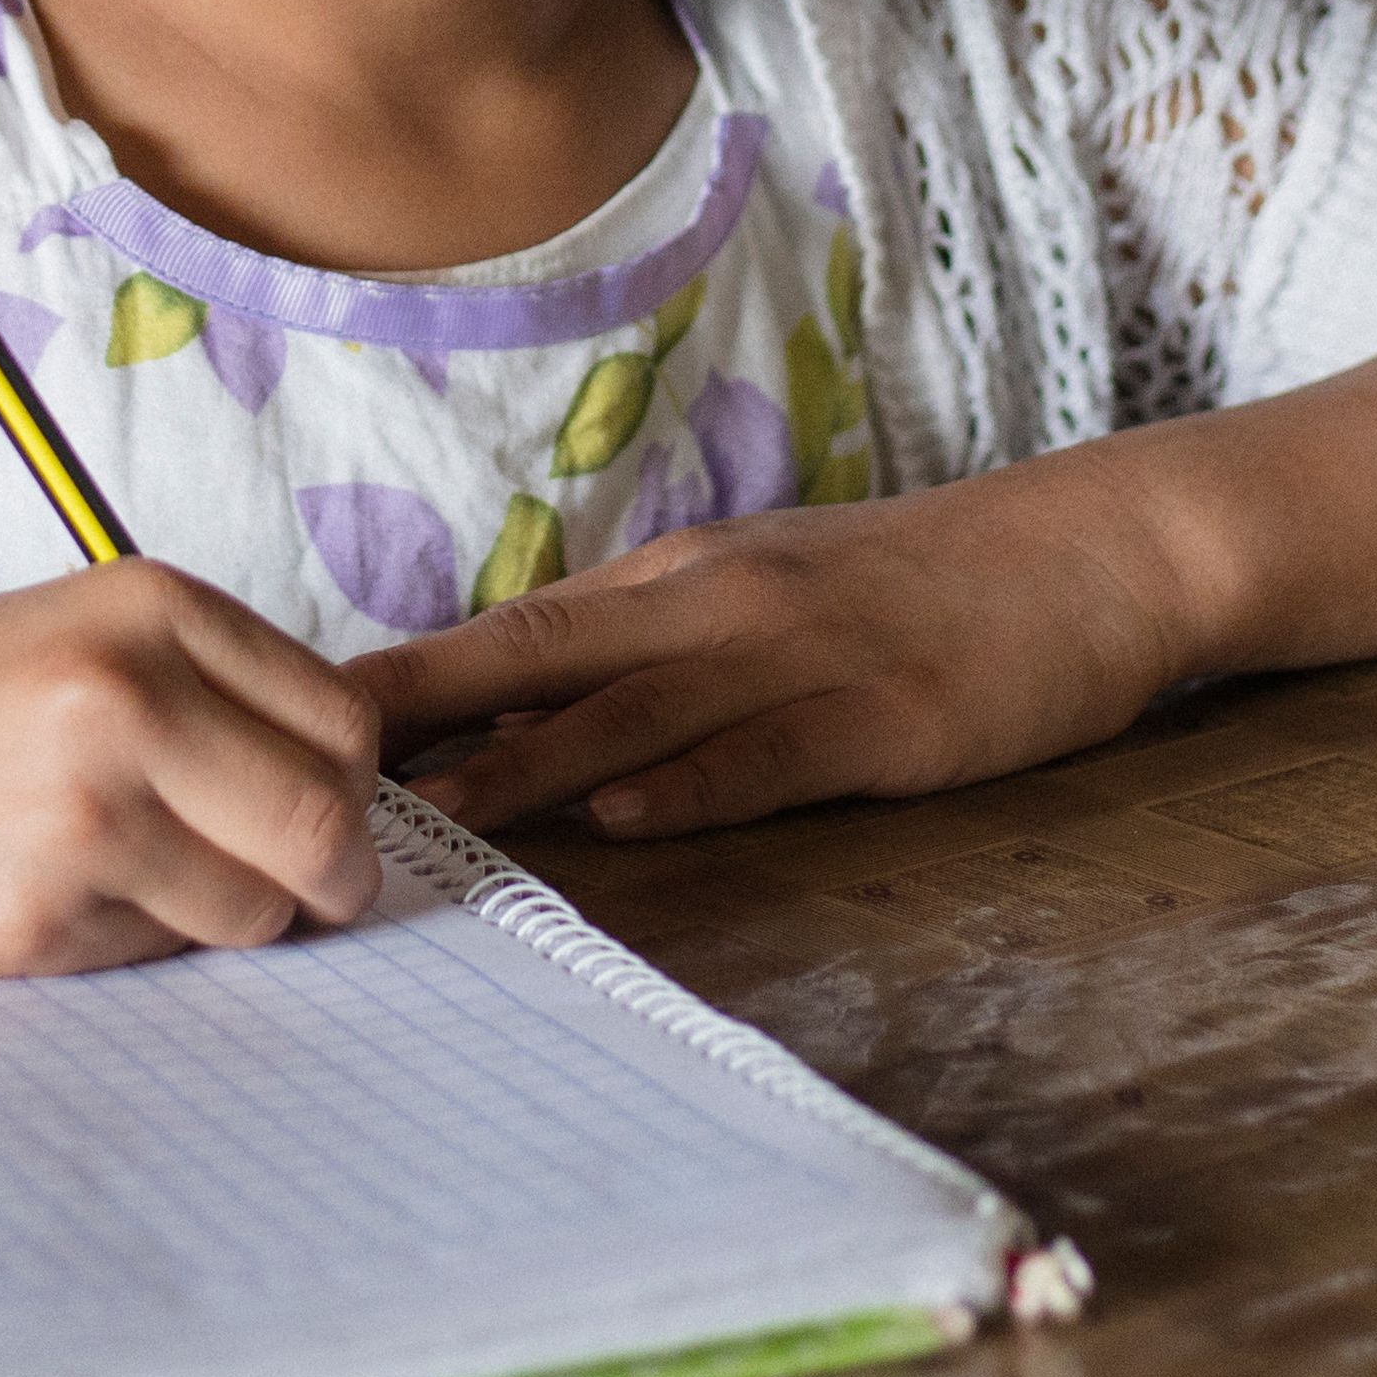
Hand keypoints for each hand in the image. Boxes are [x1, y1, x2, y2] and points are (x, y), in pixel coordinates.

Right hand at [0, 564, 383, 976]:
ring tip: (137, 877)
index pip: (344, 723)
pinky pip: (155, 954)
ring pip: (256, 910)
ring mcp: (79, 813)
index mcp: (151, 609)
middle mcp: (126, 698)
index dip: (351, 788)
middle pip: (327, 826)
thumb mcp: (81, 634)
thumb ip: (212, 696)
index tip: (322, 815)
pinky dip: (132, 940)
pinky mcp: (33, 915)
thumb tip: (356, 798)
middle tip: (302, 893)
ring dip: (227, 916)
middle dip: (333, 878)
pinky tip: (53, 892)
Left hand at [348, 471, 1189, 840]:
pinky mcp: (885, 717)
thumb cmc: (914, 593)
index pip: (513, 633)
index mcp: (681, 582)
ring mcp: (802, 658)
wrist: (1091, 554)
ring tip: (431, 821)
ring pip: (639, 713)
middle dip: (419, 716)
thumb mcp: (765, 600)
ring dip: (527, 768)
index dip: (403, 679)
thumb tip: (509, 727)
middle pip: (541, 658)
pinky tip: (629, 815)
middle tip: (305, 767)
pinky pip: (773, 753)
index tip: (286, 721)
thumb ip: (646, 657)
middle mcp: (719, 605)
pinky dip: (695, 782)